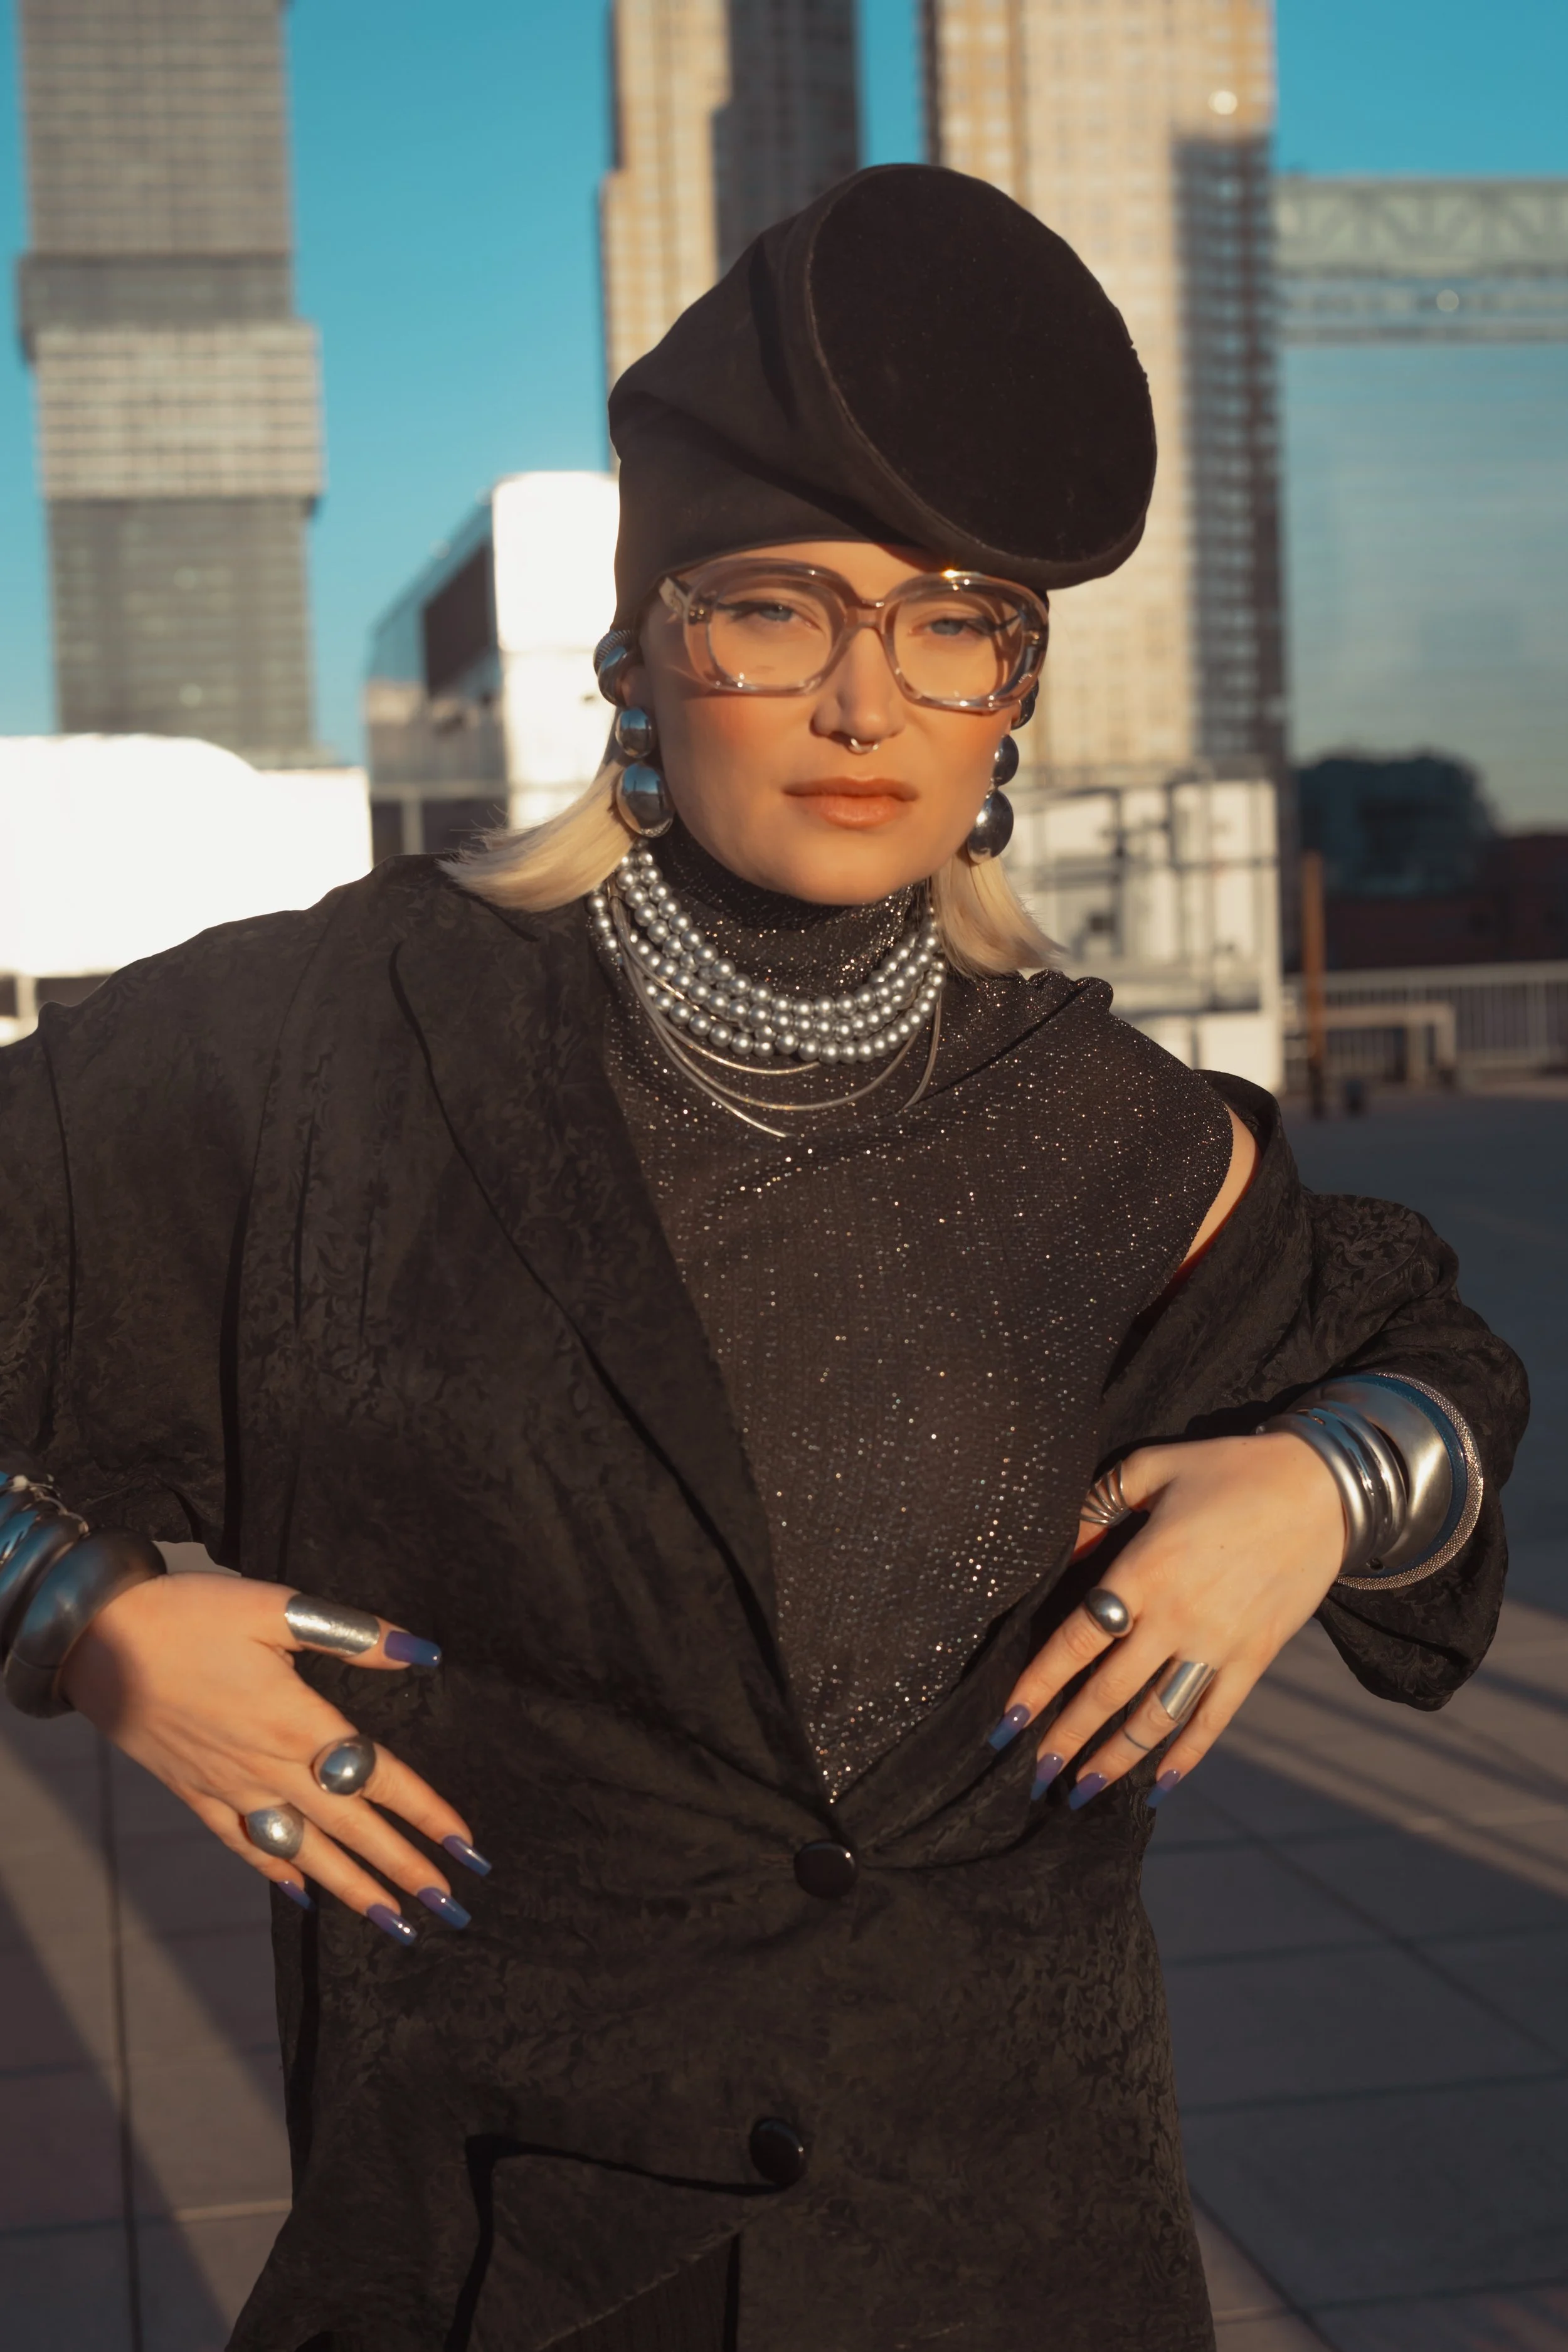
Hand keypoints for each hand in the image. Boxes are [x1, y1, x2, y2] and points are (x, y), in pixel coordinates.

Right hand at [62, 1572, 485, 1938]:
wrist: (94, 1639)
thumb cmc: (189, 1614)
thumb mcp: (274, 1606)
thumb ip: (352, 1634)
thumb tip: (423, 1652)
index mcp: (297, 1720)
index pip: (380, 1776)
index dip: (428, 1813)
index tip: (469, 1848)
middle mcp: (268, 1767)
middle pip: (351, 1829)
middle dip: (404, 1871)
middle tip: (451, 1910)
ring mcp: (229, 1787)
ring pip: (303, 1852)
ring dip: (353, 1889)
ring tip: (397, 1925)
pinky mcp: (194, 1793)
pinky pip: (243, 1845)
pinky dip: (276, 1873)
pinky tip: (303, 1894)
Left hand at [992, 1433, 1345, 1807]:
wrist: (1324, 1487)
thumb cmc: (1231, 1469)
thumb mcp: (1154, 1468)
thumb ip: (1099, 1504)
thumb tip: (1063, 1549)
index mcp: (1142, 1571)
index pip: (1076, 1642)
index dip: (1037, 1685)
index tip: (1006, 1721)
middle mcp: (1176, 1618)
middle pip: (1107, 1693)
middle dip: (1066, 1737)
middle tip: (1035, 1774)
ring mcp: (1218, 1644)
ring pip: (1156, 1718)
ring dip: (1116, 1759)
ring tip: (1081, 1791)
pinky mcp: (1256, 1658)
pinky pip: (1215, 1717)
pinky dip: (1187, 1756)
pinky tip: (1159, 1785)